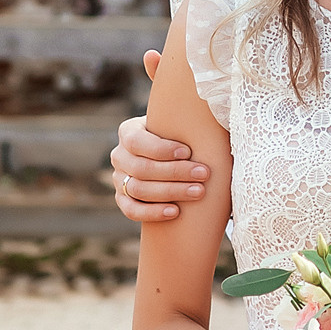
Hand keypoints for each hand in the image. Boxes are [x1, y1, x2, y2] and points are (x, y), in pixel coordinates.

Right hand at [110, 100, 207, 221]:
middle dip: (175, 172)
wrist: (170, 157)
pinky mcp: (123, 199)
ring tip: (199, 192)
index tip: (188, 152)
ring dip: (171, 192)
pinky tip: (176, 212)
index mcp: (128, 132)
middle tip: (204, 174)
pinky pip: (131, 210)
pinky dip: (152, 212)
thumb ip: (184, 122)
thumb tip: (212, 117)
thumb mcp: (177, 124)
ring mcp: (118, 179)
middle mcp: (120, 155)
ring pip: (138, 189)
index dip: (161, 149)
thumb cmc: (179, 135)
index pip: (136, 141)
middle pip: (141, 168)